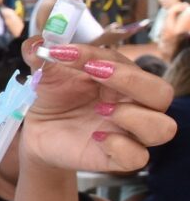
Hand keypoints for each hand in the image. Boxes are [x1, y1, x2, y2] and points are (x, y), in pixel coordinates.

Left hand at [20, 39, 174, 171]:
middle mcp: (134, 105)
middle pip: (162, 93)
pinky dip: (121, 147)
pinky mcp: (118, 158)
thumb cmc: (54, 98)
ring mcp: (129, 133)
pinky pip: (138, 157)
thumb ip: (40, 55)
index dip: (97, 55)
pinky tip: (96, 138)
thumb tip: (36, 42)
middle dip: (132, 80)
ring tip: (101, 109)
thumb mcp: (46, 74)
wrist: (39, 131)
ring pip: (163, 127)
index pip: (127, 64)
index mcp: (123, 80)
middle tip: (94, 72)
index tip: (63, 53)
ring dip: (135, 116)